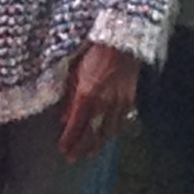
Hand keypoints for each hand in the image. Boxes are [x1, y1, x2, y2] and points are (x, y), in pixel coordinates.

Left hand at [55, 41, 138, 160]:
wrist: (122, 36)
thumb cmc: (93, 49)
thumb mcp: (73, 70)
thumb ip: (69, 96)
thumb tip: (64, 118)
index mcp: (88, 95)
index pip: (76, 127)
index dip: (69, 141)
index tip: (63, 150)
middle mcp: (105, 103)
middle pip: (93, 135)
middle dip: (82, 148)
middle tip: (73, 157)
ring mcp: (120, 102)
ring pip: (109, 131)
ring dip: (98, 144)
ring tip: (90, 151)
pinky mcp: (130, 98)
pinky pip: (121, 121)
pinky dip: (112, 131)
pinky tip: (108, 134)